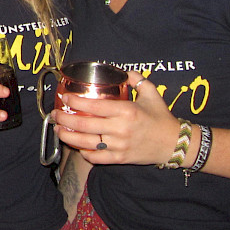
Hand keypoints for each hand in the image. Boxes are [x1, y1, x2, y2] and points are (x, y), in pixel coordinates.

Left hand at [53, 73, 178, 166]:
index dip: (75, 102)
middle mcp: (120, 129)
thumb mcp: (151, 93)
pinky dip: (84, 153)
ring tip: (58, 129)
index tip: (65, 97)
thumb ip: (135, 79)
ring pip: (86, 143)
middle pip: (85, 125)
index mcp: (126, 111)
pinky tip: (77, 146)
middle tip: (55, 114)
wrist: (174, 143)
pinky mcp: (120, 158)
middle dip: (65, 119)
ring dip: (68, 137)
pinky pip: (96, 158)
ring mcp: (119, 145)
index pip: (94, 106)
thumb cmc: (161, 117)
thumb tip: (122, 71)